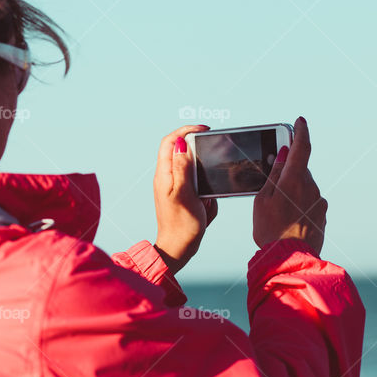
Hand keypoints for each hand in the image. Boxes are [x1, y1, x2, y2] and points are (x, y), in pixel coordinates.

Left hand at [153, 125, 218, 274]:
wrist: (179, 248)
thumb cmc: (182, 224)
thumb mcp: (184, 194)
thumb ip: (182, 168)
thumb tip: (181, 144)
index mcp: (164, 174)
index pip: (169, 141)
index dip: (185, 130)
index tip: (204, 129)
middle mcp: (166, 177)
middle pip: (178, 149)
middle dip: (196, 146)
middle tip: (213, 148)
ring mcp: (173, 185)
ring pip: (188, 164)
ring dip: (202, 167)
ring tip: (211, 177)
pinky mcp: (181, 194)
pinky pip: (194, 180)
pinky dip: (204, 184)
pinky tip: (208, 196)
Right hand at [252, 116, 326, 254]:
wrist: (289, 259)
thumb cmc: (270, 230)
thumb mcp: (263, 200)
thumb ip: (274, 175)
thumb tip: (284, 154)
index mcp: (295, 181)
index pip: (302, 148)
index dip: (301, 131)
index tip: (300, 121)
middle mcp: (311, 188)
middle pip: (299, 170)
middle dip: (287, 171)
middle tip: (271, 182)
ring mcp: (319, 203)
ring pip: (303, 186)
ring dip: (291, 190)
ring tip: (275, 210)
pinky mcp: (322, 216)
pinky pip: (308, 202)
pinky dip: (297, 204)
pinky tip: (285, 219)